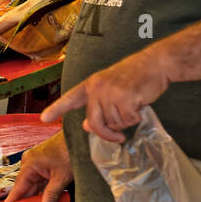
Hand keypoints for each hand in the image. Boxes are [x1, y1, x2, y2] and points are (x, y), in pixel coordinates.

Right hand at [0, 131, 71, 201]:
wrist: (79, 138)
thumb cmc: (70, 151)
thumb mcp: (61, 178)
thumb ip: (52, 195)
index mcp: (29, 164)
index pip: (17, 188)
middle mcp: (29, 162)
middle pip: (25, 188)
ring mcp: (36, 162)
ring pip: (34, 185)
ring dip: (38, 196)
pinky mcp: (43, 163)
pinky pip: (40, 180)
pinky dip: (43, 189)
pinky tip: (48, 198)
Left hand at [42, 48, 169, 142]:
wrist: (156, 63)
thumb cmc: (135, 76)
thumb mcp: (111, 88)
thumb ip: (97, 105)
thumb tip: (86, 126)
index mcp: (91, 85)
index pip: (70, 98)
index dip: (56, 109)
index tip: (44, 118)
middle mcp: (97, 88)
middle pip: (94, 123)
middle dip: (106, 134)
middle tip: (118, 138)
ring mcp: (111, 92)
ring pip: (114, 123)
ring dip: (126, 121)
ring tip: (133, 104)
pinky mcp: (126, 97)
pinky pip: (128, 120)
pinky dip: (136, 117)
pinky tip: (140, 104)